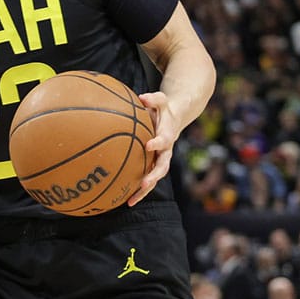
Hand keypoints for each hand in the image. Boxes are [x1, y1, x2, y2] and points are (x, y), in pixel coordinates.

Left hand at [130, 90, 181, 206]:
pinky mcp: (154, 165)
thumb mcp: (161, 99)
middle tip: (143, 182)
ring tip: (131, 201)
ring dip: (144, 190)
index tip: (148, 145)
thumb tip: (142, 97)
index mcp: (167, 135)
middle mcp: (166, 151)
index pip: (164, 140)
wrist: (175, 117)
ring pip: (155, 178)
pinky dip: (138, 190)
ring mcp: (161, 160)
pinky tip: (124, 201)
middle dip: (153, 175)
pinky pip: (147, 179)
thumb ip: (153, 98)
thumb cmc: (163, 108)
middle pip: (163, 166)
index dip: (158, 142)